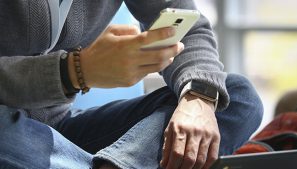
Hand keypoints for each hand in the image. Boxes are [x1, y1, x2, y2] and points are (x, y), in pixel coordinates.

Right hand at [69, 24, 183, 88]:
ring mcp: (131, 73)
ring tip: (172, 54)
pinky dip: (154, 67)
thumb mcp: (110, 32)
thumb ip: (128, 30)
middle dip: (173, 49)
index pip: (149, 39)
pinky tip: (157, 62)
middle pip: (159, 55)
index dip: (163, 34)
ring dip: (167, 60)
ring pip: (156, 67)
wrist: (86, 71)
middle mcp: (130, 60)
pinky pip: (147, 73)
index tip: (173, 32)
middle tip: (179, 45)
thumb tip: (144, 34)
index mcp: (125, 45)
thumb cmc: (98, 49)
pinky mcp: (130, 81)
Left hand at [160, 93, 219, 168]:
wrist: (198, 101)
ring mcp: (206, 134)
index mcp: (179, 129)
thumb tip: (164, 164)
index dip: (172, 166)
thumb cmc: (182, 116)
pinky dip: (207, 166)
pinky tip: (200, 167)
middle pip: (189, 159)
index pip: (176, 153)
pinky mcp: (216, 137)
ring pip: (201, 160)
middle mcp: (194, 131)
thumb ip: (167, 147)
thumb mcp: (170, 128)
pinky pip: (213, 156)